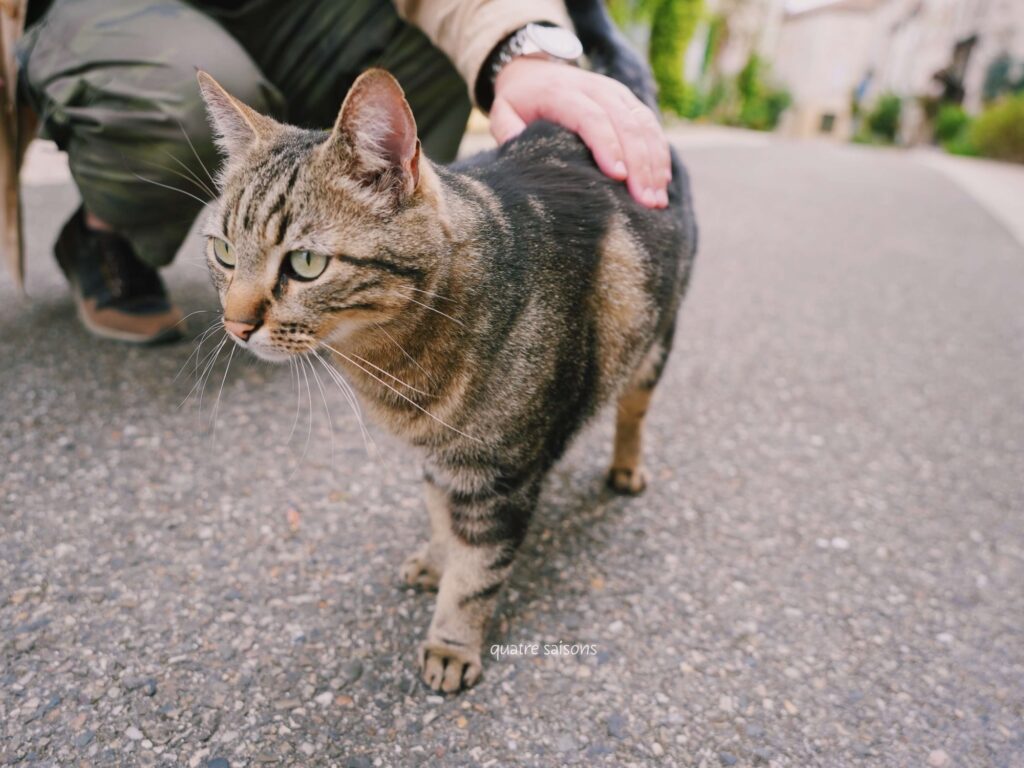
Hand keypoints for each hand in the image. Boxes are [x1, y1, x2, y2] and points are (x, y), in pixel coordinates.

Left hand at [489, 57, 669, 208]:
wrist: (536, 71)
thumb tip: (519, 151)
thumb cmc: (519, 102)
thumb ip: (507, 131)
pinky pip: (652, 126)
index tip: (617, 176)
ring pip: (644, 125)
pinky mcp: (629, 101)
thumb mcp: (503, 112)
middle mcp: (596, 88)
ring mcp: (617, 93)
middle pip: (626, 124)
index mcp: (564, 92)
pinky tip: (662, 183)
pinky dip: (659, 154)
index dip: (607, 145)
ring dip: (654, 163)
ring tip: (657, 201)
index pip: (592, 118)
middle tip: (645, 202)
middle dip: (639, 164)